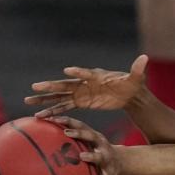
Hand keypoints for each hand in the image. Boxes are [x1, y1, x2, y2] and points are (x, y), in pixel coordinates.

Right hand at [25, 55, 148, 117]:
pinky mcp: (81, 102)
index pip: (85, 73)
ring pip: (60, 96)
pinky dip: (54, 112)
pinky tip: (41, 117)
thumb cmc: (131, 83)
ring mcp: (81, 93)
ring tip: (29, 102)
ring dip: (45, 101)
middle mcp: (84, 83)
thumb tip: (145, 58)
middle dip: (50, 86)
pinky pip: (65, 107)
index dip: (78, 72)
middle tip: (35, 87)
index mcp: (96, 76)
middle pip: (64, 84)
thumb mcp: (136, 78)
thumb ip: (138, 69)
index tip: (68, 71)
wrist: (128, 93)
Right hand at [48, 116, 121, 174]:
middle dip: (79, 134)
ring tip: (50, 118)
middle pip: (90, 135)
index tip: (82, 157)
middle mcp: (99, 143)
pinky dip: (60, 119)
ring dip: (66, 121)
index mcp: (104, 156)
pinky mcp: (86, 129)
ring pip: (80, 124)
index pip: (98, 156)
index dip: (91, 156)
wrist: (117, 158)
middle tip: (66, 132)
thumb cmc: (108, 174)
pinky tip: (45, 117)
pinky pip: (72, 122)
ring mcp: (93, 134)